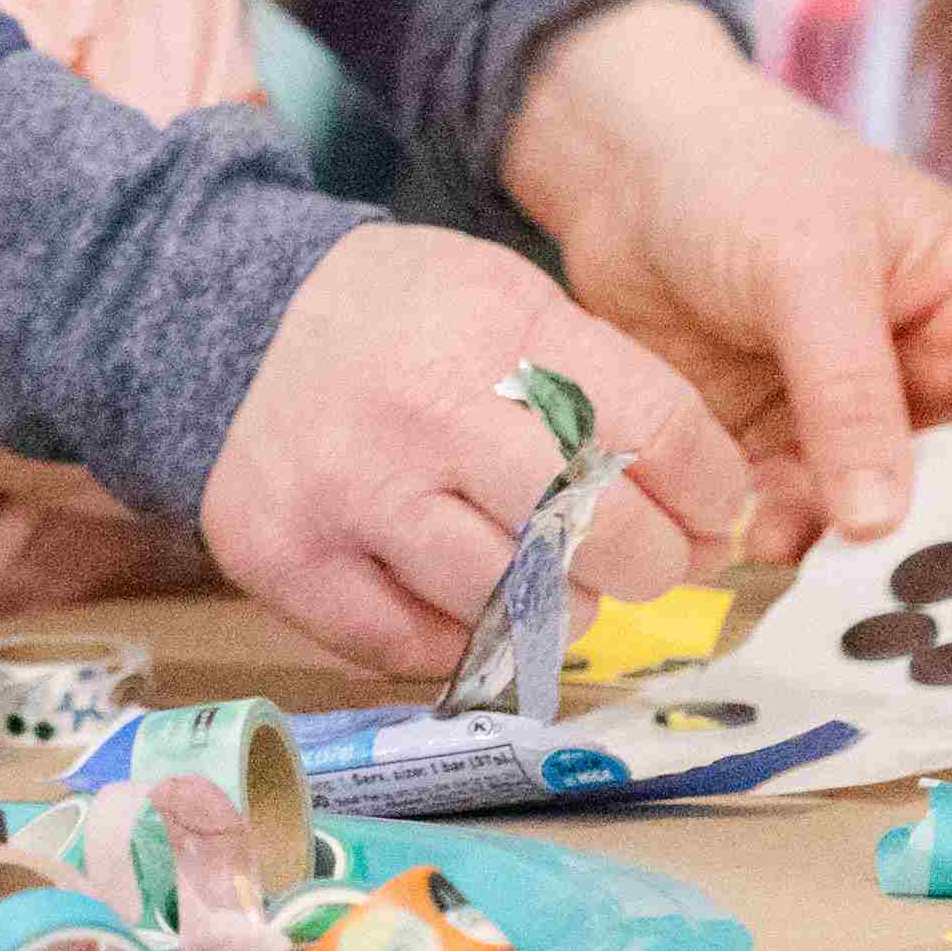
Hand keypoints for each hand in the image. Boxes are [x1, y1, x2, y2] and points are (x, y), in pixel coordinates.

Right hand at [195, 221, 751, 679]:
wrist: (238, 317)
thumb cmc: (408, 321)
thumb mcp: (511, 302)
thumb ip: (607, 392)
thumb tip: (713, 516)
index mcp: (491, 328)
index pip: (655, 435)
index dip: (707, 492)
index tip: (708, 513)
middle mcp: (417, 412)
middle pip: (596, 534)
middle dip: (648, 562)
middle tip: (642, 559)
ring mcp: (344, 491)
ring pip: (508, 607)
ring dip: (558, 609)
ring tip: (555, 578)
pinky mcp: (284, 556)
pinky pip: (411, 648)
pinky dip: (458, 638)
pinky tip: (464, 594)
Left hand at [499, 0, 951, 559]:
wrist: (615, 166)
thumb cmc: (736, 171)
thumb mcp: (810, 267)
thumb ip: (851, 392)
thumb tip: (884, 522)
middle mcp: (938, 371)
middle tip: (919, 594)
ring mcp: (858, 417)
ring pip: (890, 516)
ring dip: (861, 554)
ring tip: (823, 578)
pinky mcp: (781, 446)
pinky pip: (805, 517)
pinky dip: (790, 539)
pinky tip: (758, 542)